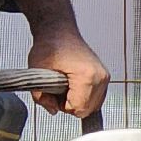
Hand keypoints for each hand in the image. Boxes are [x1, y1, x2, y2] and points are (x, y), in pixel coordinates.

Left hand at [12, 0, 108, 119]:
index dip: (61, 105)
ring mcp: (104, 77)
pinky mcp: (104, 77)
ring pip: (92, 106)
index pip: (77, 109)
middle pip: (86, 110)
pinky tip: (73, 85)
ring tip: (65, 86)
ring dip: (76, 101)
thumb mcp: (37, 72)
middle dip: (69, 104)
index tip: (53, 92)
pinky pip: (95, 99)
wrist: (58, 31)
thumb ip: (40, 97)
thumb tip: (52, 110)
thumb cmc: (50, 46)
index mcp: (87, 76)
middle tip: (57, 89)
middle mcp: (100, 77)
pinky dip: (83, 97)